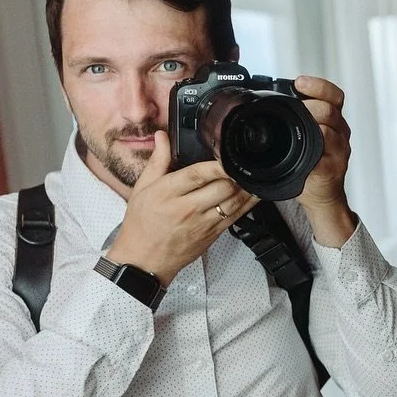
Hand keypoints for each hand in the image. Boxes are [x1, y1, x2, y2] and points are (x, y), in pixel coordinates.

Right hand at [105, 131, 258, 284]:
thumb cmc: (141, 224)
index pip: (197, 175)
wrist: (144, 259)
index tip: (226, 155)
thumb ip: (157, 161)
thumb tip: (162, 137)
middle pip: (221, 188)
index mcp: (168, 193)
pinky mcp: (213, 235)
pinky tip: (255, 194)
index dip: (217, 165)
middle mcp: (187, 208)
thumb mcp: (142, 189)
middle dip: (234, 175)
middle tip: (240, 163)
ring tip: (253, 175)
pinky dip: (248, 204)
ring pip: (233, 202)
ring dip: (246, 188)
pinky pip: (236, 217)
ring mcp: (203, 223)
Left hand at [293, 74, 356, 246]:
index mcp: (333, 122)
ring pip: (329, 131)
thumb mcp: (305, 137)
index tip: (300, 82)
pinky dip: (312, 153)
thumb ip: (296, 119)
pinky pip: (323, 157)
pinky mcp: (331, 170)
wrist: (322, 197)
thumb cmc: (311, 167)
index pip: (334, 96)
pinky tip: (302, 154)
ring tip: (297, 129)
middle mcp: (340, 134)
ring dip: (311, 127)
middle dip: (311, 106)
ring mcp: (338, 152)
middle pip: (331, 110)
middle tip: (296, 108)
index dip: (319, 86)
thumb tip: (265, 100)